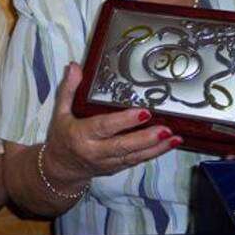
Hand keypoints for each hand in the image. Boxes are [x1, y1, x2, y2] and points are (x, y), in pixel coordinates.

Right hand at [43, 63, 181, 187]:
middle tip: (166, 129)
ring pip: (134, 156)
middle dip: (146, 138)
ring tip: (175, 138)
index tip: (143, 112)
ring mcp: (107, 162)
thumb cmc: (62, 136)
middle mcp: (95, 151)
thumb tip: (74, 66)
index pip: (104, 127)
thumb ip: (68, 89)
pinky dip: (153, 154)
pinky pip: (136, 161)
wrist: (61, 168)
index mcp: (81, 135)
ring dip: (156, 148)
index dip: (124, 121)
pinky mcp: (116, 168)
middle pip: (123, 146)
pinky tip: (169, 145)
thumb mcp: (60, 112)